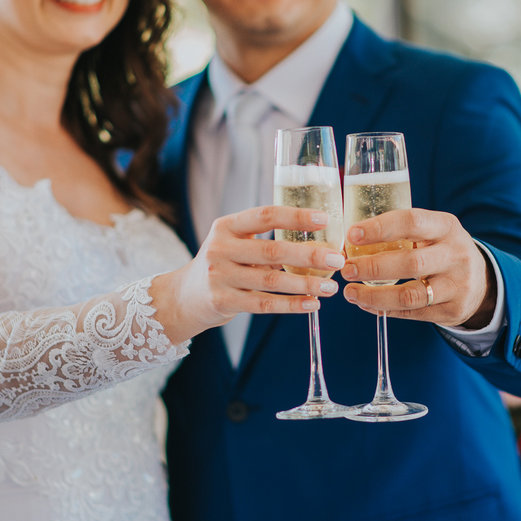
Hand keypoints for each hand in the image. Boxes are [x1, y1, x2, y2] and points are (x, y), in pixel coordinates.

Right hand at [151, 206, 345, 341]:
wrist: (184, 297)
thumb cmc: (222, 265)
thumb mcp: (233, 243)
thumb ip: (264, 239)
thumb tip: (317, 240)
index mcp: (226, 226)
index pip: (265, 215)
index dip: (296, 217)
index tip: (325, 220)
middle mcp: (220, 249)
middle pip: (272, 251)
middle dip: (309, 255)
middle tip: (336, 259)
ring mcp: (220, 276)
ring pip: (271, 281)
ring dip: (305, 284)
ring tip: (330, 287)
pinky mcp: (222, 302)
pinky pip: (264, 304)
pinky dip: (291, 305)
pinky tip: (312, 304)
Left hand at [341, 208, 495, 328]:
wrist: (481, 281)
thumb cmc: (441, 250)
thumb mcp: (432, 232)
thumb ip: (401, 232)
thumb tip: (351, 238)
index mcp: (446, 226)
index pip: (411, 222)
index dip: (380, 228)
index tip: (352, 235)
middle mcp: (455, 255)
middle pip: (410, 263)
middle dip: (372, 267)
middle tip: (346, 268)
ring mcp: (456, 285)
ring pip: (410, 295)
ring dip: (374, 295)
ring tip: (351, 292)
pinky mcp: (452, 310)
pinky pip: (412, 313)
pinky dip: (384, 309)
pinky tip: (365, 304)